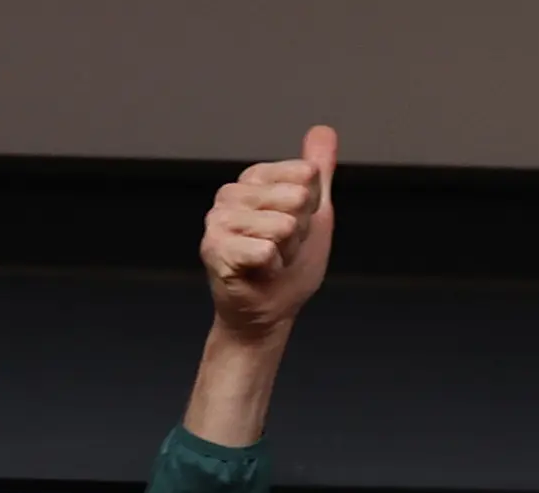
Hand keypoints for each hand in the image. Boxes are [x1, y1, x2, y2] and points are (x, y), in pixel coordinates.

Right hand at [202, 126, 337, 342]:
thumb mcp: (313, 215)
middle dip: (298, 234)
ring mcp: (218, 219)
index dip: (309, 212)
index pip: (306, 177)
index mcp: (254, 179)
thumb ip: (319, 174)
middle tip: (280, 252)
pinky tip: (258, 274)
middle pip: (296, 199)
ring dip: (285, 254)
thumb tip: (324, 130)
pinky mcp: (214, 248)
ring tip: (269, 264)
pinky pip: (266, 251)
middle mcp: (232, 192)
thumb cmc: (287, 270)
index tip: (293, 232)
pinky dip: (272, 269)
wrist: (267, 316)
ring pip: (283, 226)